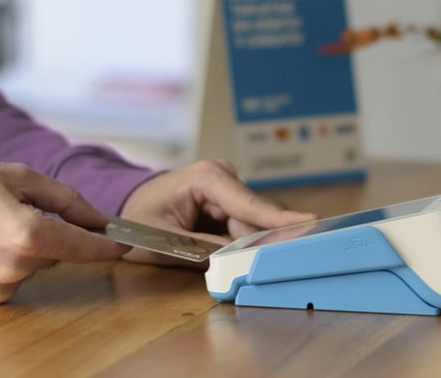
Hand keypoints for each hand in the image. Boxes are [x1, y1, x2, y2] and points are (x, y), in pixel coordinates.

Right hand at [0, 161, 129, 302]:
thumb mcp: (25, 179)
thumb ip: (69, 200)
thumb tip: (101, 219)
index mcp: (28, 234)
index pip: (83, 246)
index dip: (108, 244)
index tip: (126, 242)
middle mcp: (16, 265)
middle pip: (63, 251)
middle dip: (61, 233)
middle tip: (34, 212)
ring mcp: (2, 284)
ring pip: (43, 263)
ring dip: (37, 246)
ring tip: (8, 224)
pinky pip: (24, 275)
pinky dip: (20, 259)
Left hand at [119, 159, 316, 264]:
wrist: (130, 206)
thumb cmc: (139, 216)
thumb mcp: (161, 238)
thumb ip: (199, 248)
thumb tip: (232, 260)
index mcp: (205, 178)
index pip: (246, 202)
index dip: (277, 217)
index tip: (310, 222)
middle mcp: (223, 178)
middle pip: (256, 215)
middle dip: (267, 239)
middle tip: (287, 260)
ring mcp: (229, 191)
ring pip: (254, 224)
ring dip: (253, 246)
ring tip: (253, 262)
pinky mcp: (230, 205)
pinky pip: (246, 228)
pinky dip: (245, 245)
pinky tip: (244, 257)